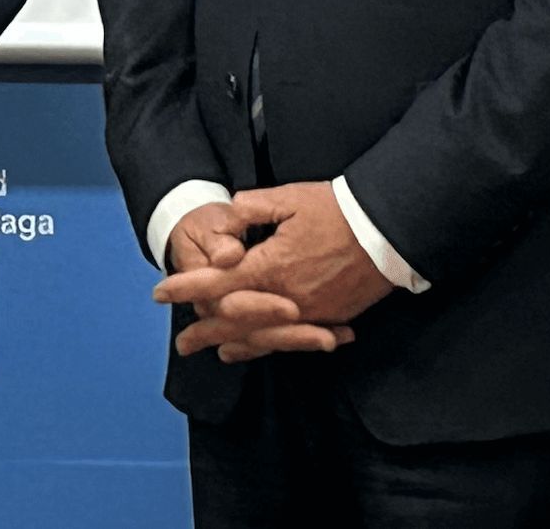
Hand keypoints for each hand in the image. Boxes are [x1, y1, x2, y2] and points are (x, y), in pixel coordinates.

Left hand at [159, 198, 335, 360]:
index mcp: (270, 266)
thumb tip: (226, 219)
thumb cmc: (337, 209)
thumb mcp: (290, 198)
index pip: (218, 283)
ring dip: (235, 344)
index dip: (187, 288)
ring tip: (214, 351)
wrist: (388, 230)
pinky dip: (269, 346)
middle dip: (206, 331)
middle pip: (236, 321)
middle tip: (182, 343)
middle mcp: (285, 298)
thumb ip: (252, 208)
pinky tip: (258, 348)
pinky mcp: (329, 317)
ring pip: (264, 337)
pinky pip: (292, 340)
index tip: (160, 293)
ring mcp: (309, 312)